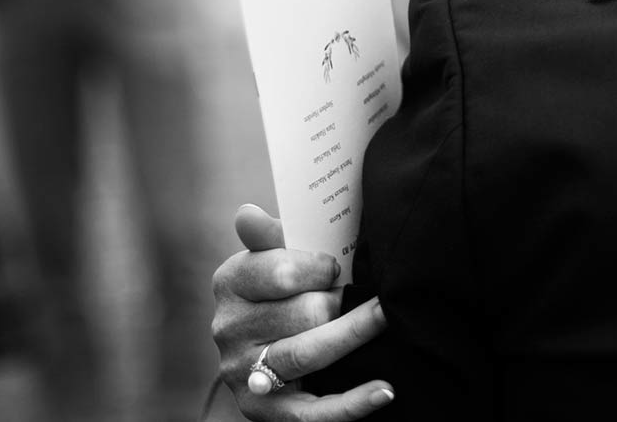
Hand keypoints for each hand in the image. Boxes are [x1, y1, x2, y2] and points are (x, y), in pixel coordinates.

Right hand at [213, 204, 393, 418]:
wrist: (264, 347)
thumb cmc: (281, 287)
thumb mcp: (273, 254)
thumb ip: (271, 234)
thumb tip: (247, 214)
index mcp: (229, 283)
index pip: (281, 272)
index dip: (319, 268)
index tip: (337, 267)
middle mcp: (228, 330)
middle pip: (303, 313)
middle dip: (340, 302)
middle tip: (360, 295)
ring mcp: (246, 374)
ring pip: (308, 353)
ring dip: (355, 334)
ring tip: (388, 318)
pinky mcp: (267, 413)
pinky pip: (313, 413)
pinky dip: (353, 403)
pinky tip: (386, 389)